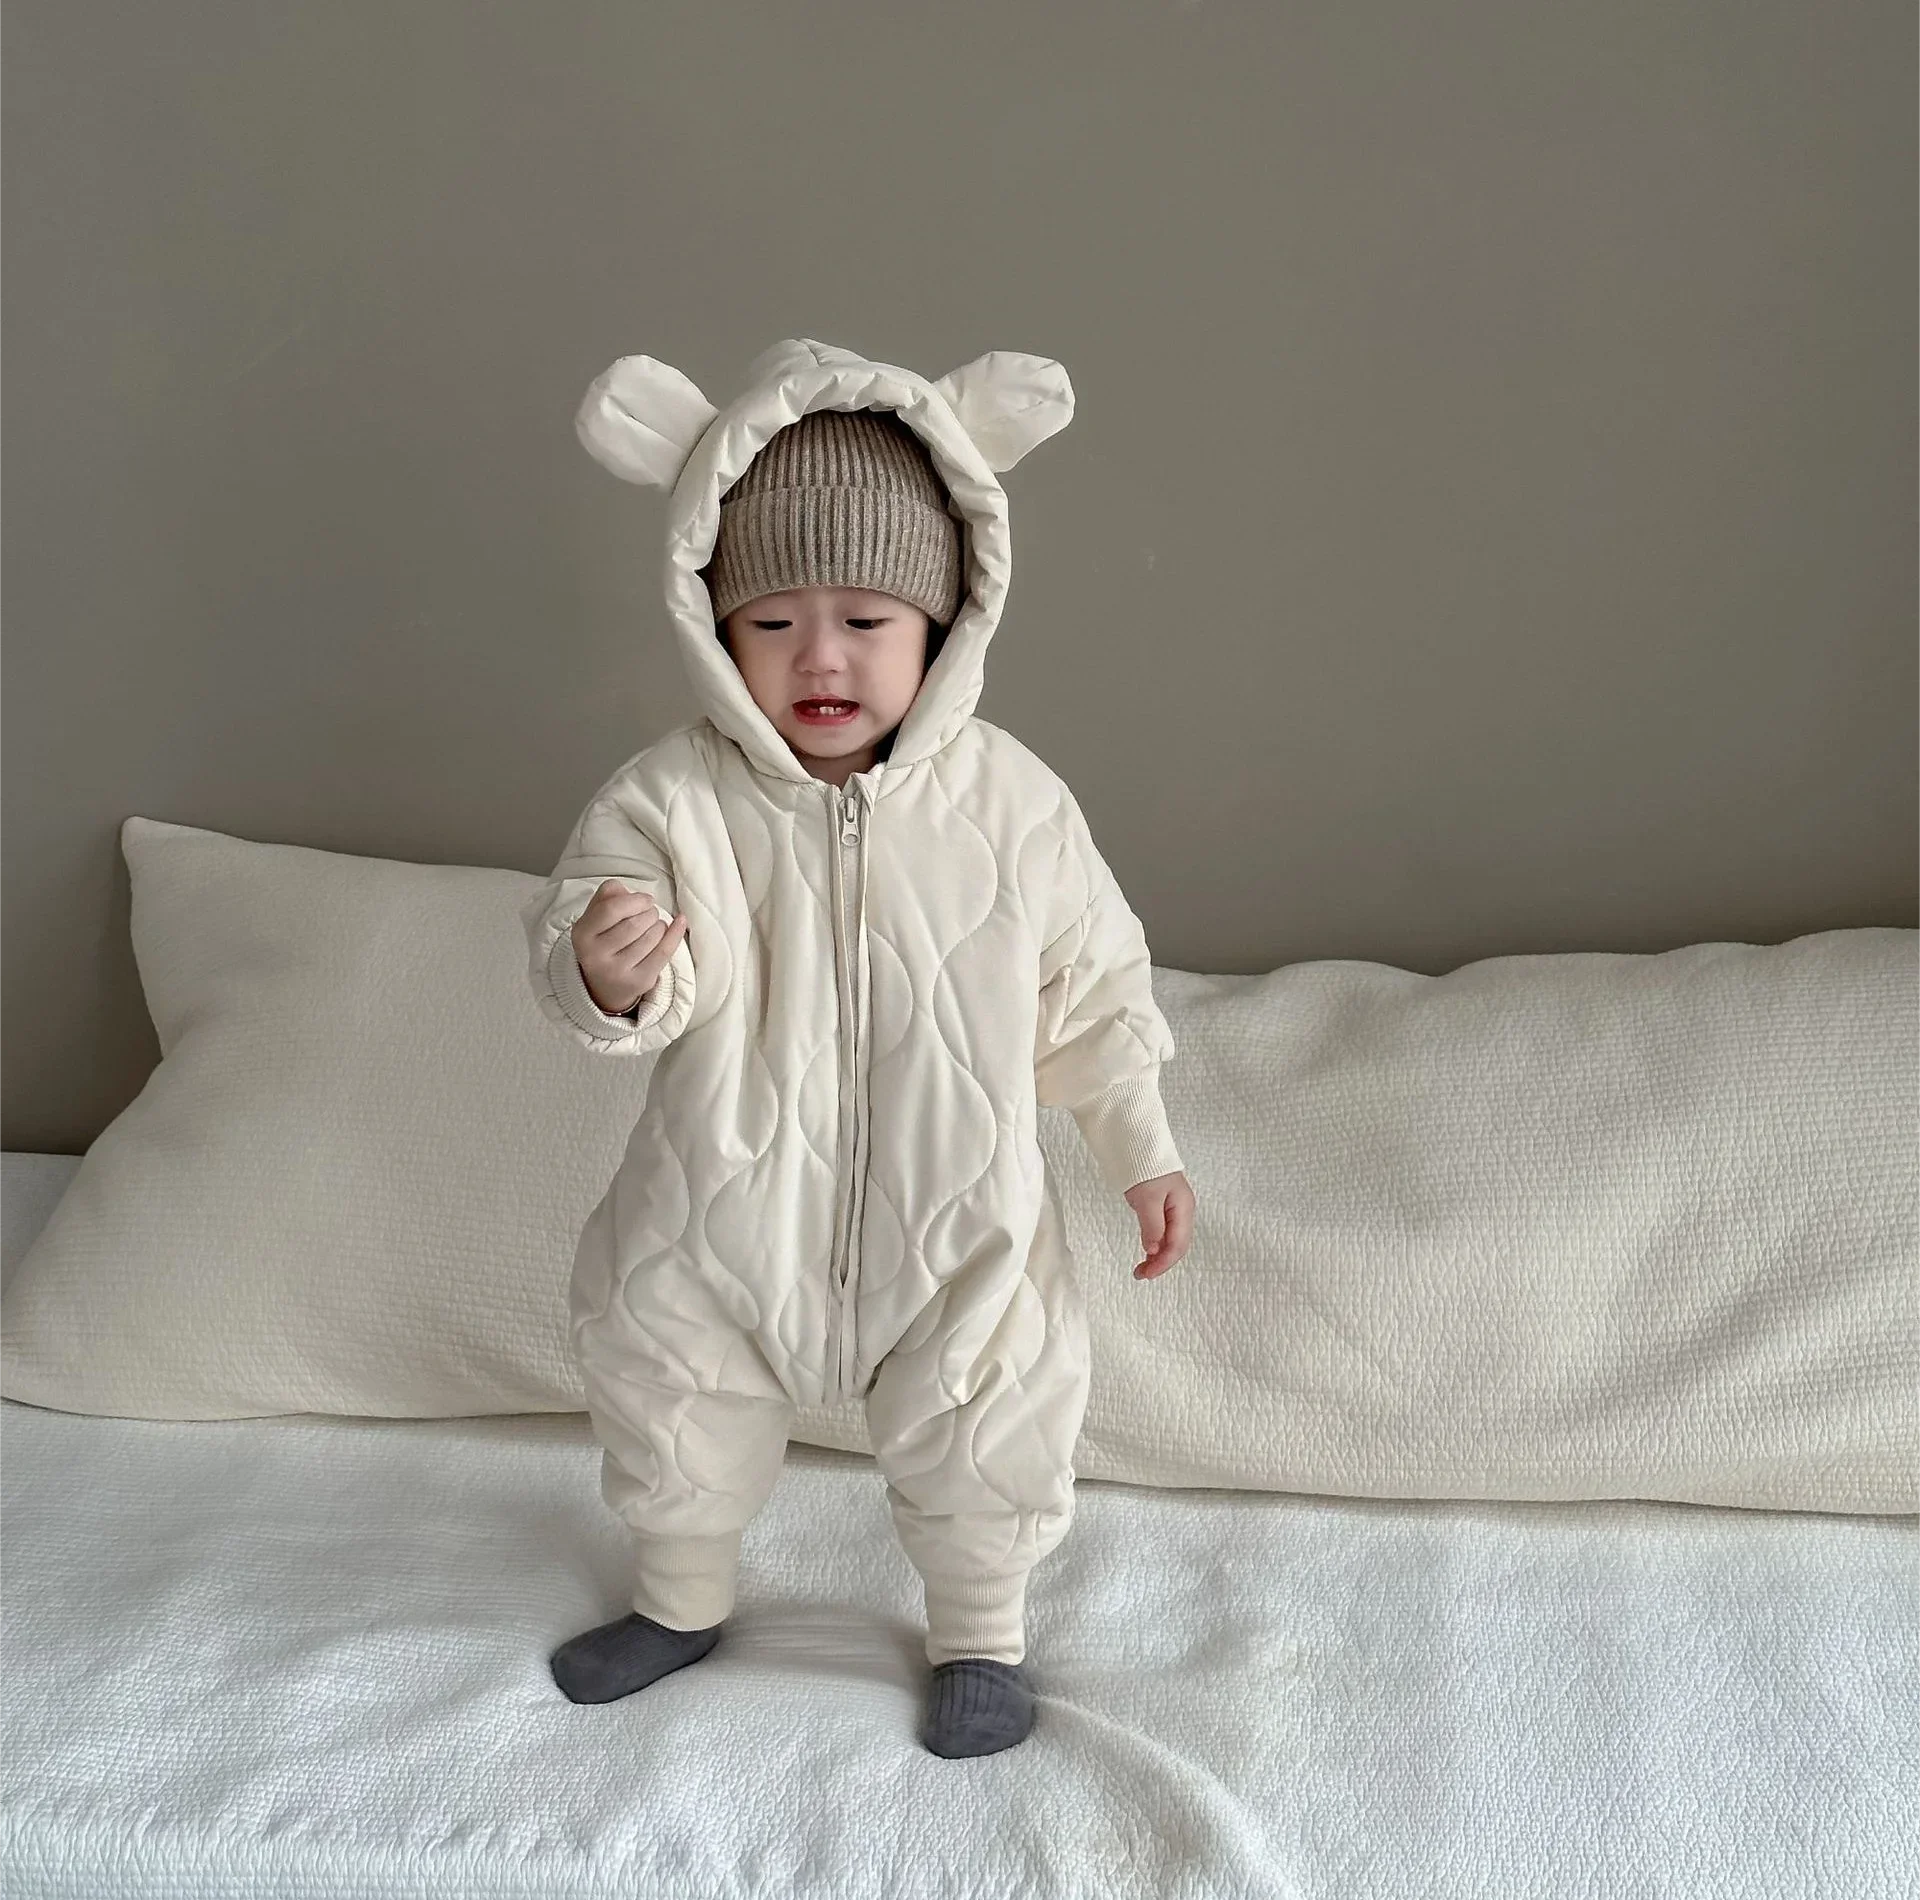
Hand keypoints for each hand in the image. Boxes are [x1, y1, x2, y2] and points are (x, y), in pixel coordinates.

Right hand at [571, 879, 687, 1016]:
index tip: (646, 899)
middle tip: (650, 914)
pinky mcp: (639, 981)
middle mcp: (596, 956)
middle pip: (634, 924)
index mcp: (582, 935)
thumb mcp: (595, 918)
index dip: (634, 900)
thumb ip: (607, 896)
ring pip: (651, 937)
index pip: (611, 909)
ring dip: (659, 924)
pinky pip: (664, 952)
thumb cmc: (604, 943)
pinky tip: (680, 922)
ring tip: (654, 926)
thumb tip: (624, 889)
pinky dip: (675, 933)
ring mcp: (617, 971)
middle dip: (649, 912)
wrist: (604, 986)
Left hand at [1124, 1171, 1193, 1280]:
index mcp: (1183, 1209)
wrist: (1139, 1147)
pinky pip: (1164, 1234)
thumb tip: (1154, 1251)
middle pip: (1177, 1246)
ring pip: (1171, 1242)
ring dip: (1158, 1257)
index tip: (1147, 1274)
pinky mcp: (1163, 1209)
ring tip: (1142, 1269)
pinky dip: (1155, 1246)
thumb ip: (1152, 1226)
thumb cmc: (1146, 1168)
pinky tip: (1147, 1254)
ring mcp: (1174, 1211)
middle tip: (1141, 1275)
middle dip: (1161, 1263)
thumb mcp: (1147, 1198)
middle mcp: (1182, 1212)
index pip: (1178, 1244)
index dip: (1163, 1263)